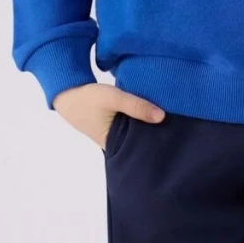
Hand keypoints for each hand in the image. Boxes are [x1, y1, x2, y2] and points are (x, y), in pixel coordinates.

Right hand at [51, 82, 165, 149]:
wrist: (67, 93)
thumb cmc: (88, 99)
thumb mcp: (114, 98)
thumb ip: (136, 106)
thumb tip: (162, 117)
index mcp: (114, 144)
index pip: (141, 149)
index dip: (156, 143)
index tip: (174, 137)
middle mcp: (115, 144)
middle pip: (140, 141)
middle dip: (155, 134)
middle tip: (177, 127)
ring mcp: (114, 135)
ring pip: (136, 132)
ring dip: (147, 125)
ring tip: (170, 120)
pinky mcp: (114, 126)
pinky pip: (131, 125)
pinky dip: (139, 120)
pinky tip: (153, 113)